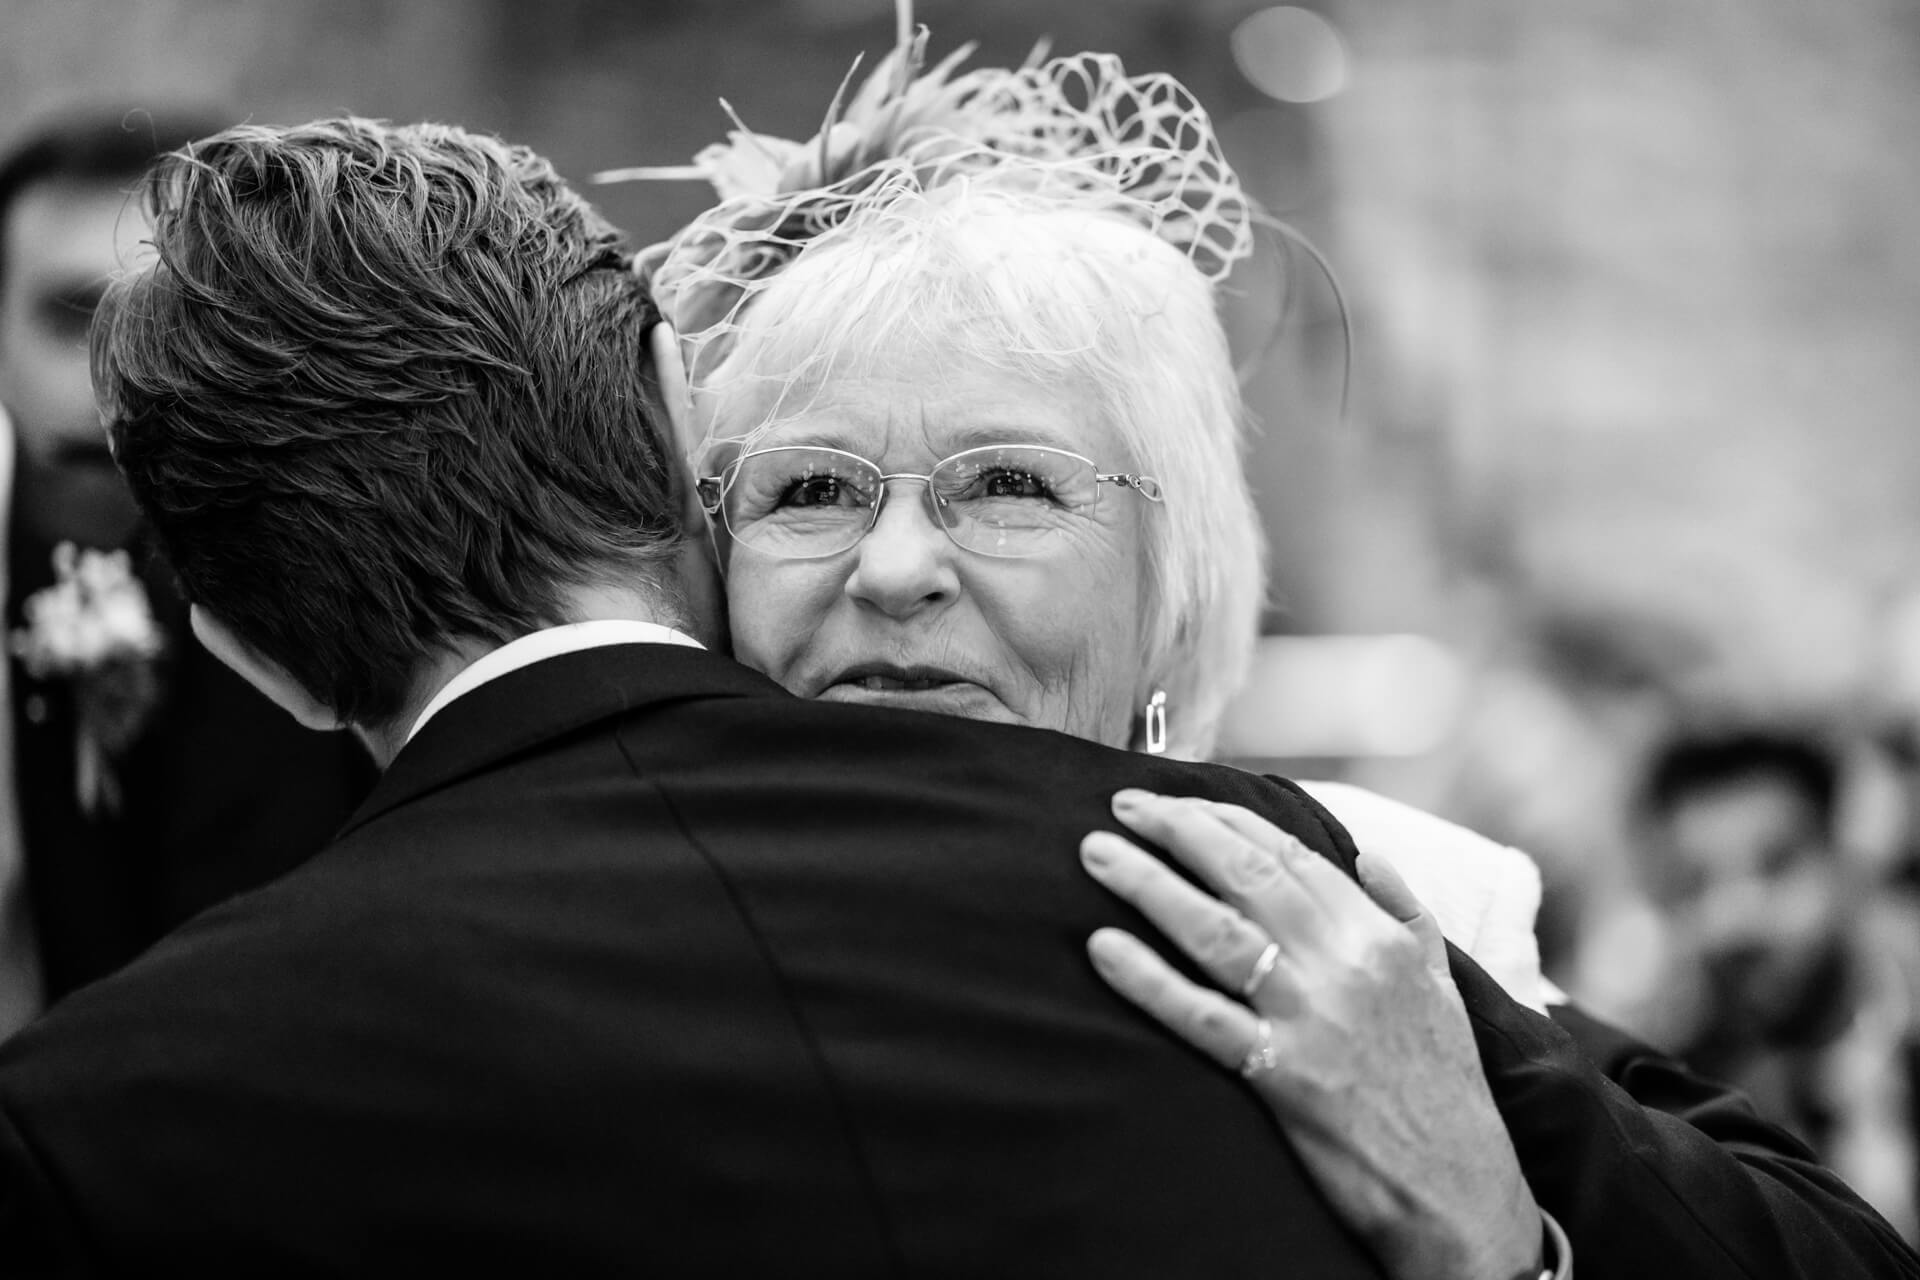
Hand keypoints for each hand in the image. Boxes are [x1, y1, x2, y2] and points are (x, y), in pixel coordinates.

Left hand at [1080, 789, 1541, 1279]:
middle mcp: (1345, 964)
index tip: (1176, 801)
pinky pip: (1201, 1017)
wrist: (1460, 1187)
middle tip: (1124, 805)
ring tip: (1097, 854)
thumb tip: (1367, 854)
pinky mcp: (1283, 1075)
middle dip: (1178, 830)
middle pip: (1246, 875)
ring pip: (1216, 931)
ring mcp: (1311, 1018)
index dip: (1225, 820)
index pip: (1291, 855)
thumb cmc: (1444, 1084)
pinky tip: (1103, 948)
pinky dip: (1148, 980)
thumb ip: (1407, 911)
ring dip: (1150, 885)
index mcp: (1380, 936)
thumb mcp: (1443, 984)